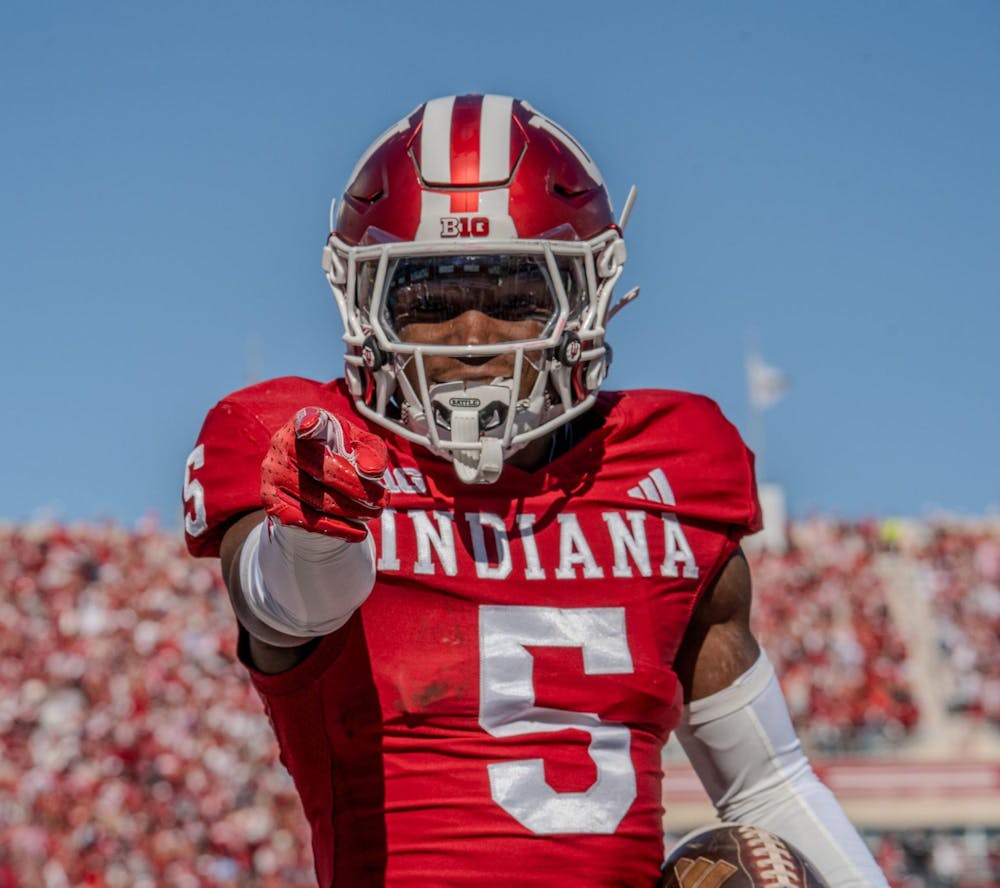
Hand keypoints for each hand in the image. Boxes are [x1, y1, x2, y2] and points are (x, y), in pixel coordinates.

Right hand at [260, 407, 388, 541]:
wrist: (309, 477)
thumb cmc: (339, 452)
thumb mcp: (360, 445)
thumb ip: (372, 452)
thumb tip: (372, 472)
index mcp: (305, 421)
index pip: (307, 420)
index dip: (309, 423)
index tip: (311, 425)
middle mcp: (283, 443)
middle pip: (325, 472)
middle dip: (359, 491)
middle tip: (382, 502)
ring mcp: (272, 472)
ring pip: (318, 500)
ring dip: (352, 512)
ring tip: (373, 514)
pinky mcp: (270, 499)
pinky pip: (306, 520)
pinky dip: (336, 529)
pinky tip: (357, 532)